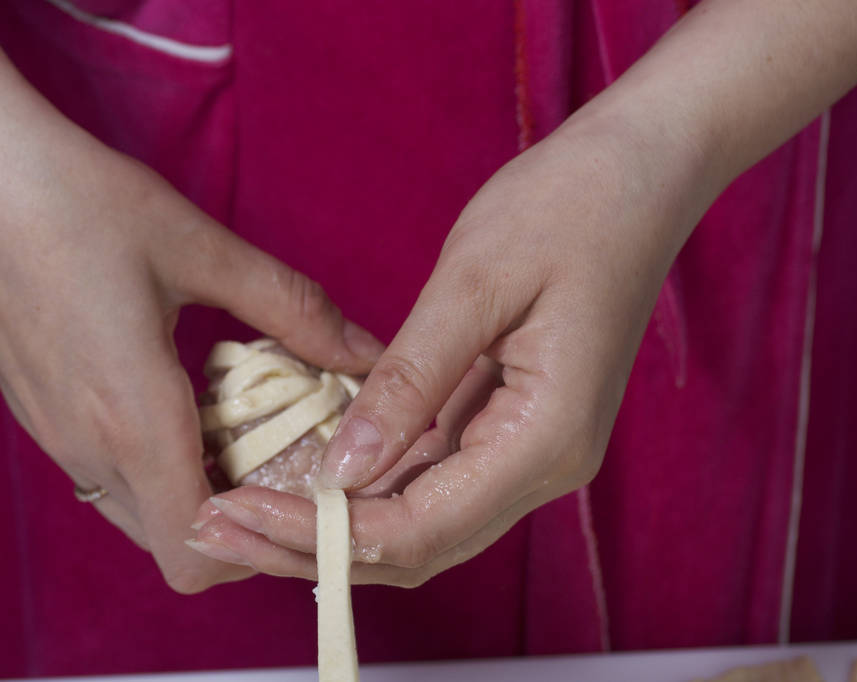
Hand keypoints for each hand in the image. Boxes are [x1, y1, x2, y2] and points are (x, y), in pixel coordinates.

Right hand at [0, 29, 381, 591]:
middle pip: (176, 544)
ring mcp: (55, 435)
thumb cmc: (77, 201)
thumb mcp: (201, 248)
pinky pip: (110, 474)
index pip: (197, 555)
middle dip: (242, 515)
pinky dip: (160, 461)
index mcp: (133, 418)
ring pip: (142, 511)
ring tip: (242, 417)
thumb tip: (364, 351)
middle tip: (287, 449)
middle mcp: (87, 446)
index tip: (305, 489)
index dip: (260, 544)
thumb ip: (291, 308)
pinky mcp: (40, 412)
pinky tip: (185, 395)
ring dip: (199, 485)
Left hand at [190, 108, 709, 585]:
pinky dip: (365, 486)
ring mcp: (529, 451)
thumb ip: (409, 382)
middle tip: (219, 528)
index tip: (238, 512)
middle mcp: (543, 466)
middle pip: (417, 546)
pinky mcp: (510, 427)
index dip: (322, 534)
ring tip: (243, 511)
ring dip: (333, 525)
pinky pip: (430, 478)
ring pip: (420, 522)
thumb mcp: (474, 284)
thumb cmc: (567, 210)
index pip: (420, 528)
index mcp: (546, 439)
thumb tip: (341, 469)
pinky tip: (303, 473)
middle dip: (313, 548)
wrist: (636, 178)